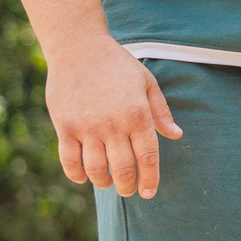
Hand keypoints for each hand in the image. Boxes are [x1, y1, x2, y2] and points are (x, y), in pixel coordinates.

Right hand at [46, 38, 181, 196]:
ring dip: (104, 183)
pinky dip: (77, 174)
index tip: (149, 192)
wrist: (78, 48)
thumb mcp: (147, 83)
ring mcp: (87, 127)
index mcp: (137, 115)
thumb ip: (161, 112)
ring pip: (96, 169)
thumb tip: (176, 136)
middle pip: (123, 169)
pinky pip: (69, 161)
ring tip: (108, 184)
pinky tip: (85, 177)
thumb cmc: (117, 65)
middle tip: (129, 191)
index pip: (147, 158)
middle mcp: (113, 125)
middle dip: (128, 186)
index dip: (149, 179)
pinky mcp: (64, 126)